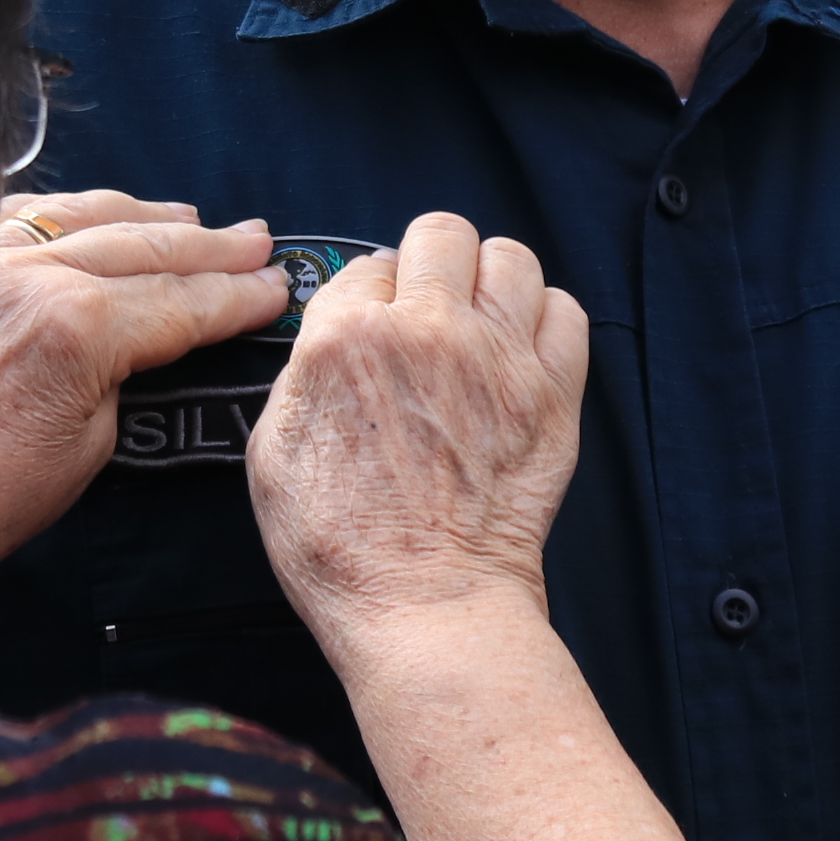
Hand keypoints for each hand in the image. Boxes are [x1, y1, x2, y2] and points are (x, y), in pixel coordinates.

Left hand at [0, 192, 284, 662]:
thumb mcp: (81, 456)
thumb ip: (117, 380)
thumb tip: (134, 344)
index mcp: (77, 326)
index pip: (180, 301)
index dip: (236, 297)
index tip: (277, 289)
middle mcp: (32, 275)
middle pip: (144, 246)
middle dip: (210, 247)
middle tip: (260, 244)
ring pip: (84, 215)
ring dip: (148, 217)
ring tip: (196, 220)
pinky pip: (22, 215)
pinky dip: (71, 209)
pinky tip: (95, 211)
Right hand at [248, 211, 587, 647]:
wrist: (425, 606)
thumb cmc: (343, 549)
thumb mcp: (273, 452)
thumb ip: (302, 375)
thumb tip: (325, 342)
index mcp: (346, 342)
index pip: (365, 266)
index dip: (368, 297)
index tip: (375, 324)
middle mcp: (427, 333)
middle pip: (442, 234)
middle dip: (430, 264)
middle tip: (428, 305)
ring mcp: (498, 359)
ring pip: (511, 258)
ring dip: (491, 283)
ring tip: (480, 320)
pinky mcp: (551, 394)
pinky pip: (567, 313)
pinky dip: (546, 322)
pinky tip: (522, 351)